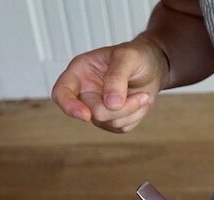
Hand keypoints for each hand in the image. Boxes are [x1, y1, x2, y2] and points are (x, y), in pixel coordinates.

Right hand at [51, 37, 167, 132]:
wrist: (152, 69)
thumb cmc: (137, 57)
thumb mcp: (128, 57)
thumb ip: (117, 77)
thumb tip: (111, 104)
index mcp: (80, 72)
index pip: (62, 93)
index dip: (68, 106)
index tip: (85, 115)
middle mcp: (85, 92)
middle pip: (94, 113)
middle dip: (122, 108)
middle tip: (143, 95)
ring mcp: (97, 108)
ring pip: (110, 123)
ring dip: (133, 111)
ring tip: (143, 95)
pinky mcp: (111, 120)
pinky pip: (122, 128)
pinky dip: (136, 117)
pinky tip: (140, 103)